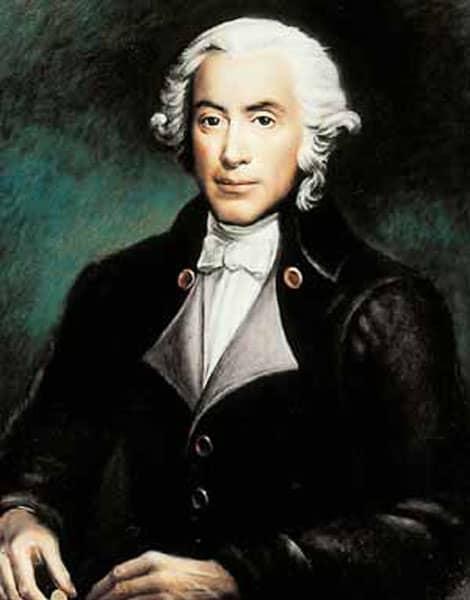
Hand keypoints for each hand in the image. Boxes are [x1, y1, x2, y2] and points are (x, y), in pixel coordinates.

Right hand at [0, 508, 75, 599]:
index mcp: (16, 548)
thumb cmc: (35, 532)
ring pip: (4, 594)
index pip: (26, 584)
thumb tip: (71, 592)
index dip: (38, 599)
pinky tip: (22, 595)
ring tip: (37, 597)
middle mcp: (0, 557)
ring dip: (19, 599)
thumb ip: (58, 569)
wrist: (15, 520)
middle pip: (12, 593)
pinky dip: (11, 596)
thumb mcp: (49, 544)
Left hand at [86, 551, 238, 599]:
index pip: (117, 572)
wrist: (215, 581)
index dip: (100, 586)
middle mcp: (155, 573)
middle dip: (101, 599)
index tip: (91, 596)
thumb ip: (141, 570)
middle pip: (119, 589)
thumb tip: (116, 582)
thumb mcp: (164, 563)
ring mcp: (162, 591)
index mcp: (152, 559)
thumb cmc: (189, 573)